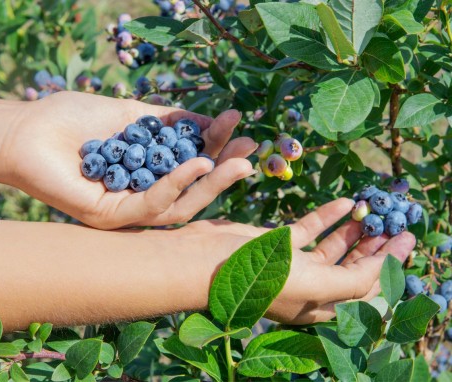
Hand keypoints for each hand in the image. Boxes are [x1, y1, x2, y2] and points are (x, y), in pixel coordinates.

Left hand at [0, 92, 255, 228]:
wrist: (29, 129)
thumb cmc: (77, 119)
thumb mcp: (134, 114)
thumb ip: (172, 121)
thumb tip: (213, 120)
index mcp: (150, 171)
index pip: (191, 164)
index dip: (217, 146)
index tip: (239, 123)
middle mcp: (144, 194)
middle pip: (192, 192)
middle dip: (224, 171)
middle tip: (251, 150)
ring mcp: (130, 210)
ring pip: (180, 206)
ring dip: (211, 184)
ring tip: (238, 162)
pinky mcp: (113, 219)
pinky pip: (152, 205)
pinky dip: (177, 184)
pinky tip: (196, 162)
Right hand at [182, 198, 415, 323]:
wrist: (201, 259)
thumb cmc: (254, 276)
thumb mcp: (308, 285)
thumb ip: (350, 282)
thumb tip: (384, 270)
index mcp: (318, 304)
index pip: (364, 288)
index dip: (389, 266)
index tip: (407, 240)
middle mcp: (308, 286)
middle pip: (352, 267)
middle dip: (375, 247)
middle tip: (397, 224)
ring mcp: (292, 263)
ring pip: (332, 247)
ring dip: (354, 230)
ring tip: (373, 211)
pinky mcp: (277, 242)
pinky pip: (309, 228)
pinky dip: (327, 215)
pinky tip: (344, 201)